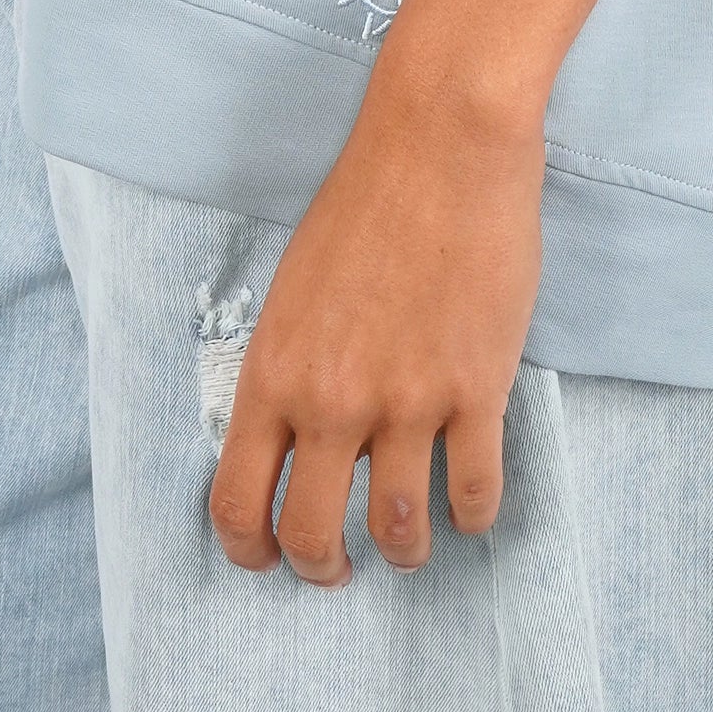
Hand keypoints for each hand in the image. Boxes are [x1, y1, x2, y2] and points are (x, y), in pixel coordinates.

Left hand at [206, 48, 544, 582]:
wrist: (441, 142)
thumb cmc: (366, 200)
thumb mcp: (294, 288)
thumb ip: (291, 368)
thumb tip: (295, 438)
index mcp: (274, 372)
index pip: (237, 501)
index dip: (249, 550)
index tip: (267, 561)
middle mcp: (332, 401)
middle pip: (313, 536)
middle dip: (323, 568)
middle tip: (338, 569)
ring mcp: (407, 401)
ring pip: (399, 529)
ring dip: (404, 551)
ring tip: (411, 545)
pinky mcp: (475, 390)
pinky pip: (473, 494)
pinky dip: (471, 515)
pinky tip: (468, 504)